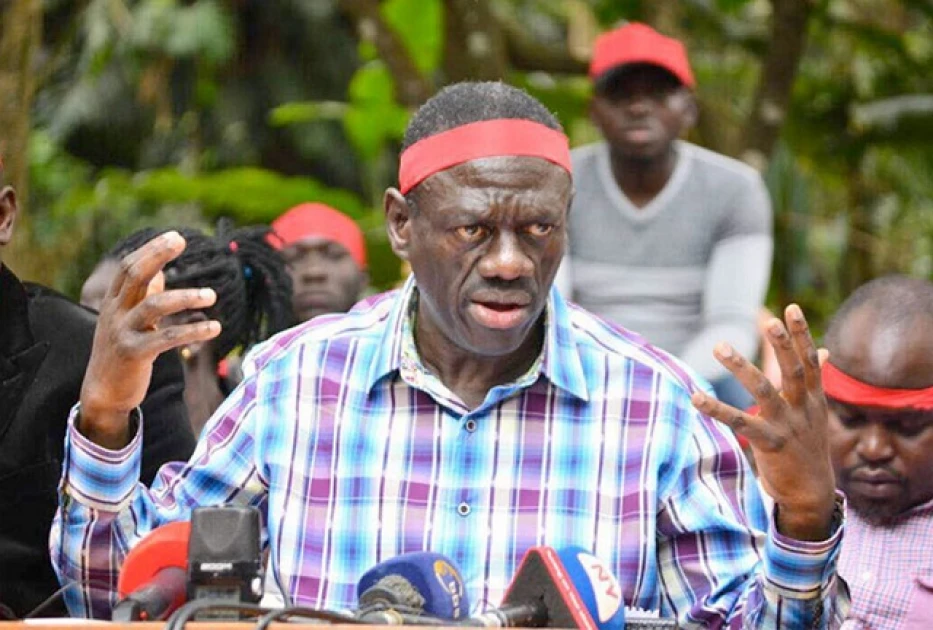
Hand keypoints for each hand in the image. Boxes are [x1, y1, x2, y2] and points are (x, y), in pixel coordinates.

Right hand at [79, 231, 219, 447]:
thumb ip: (144, 295)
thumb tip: (162, 270)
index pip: (128, 267)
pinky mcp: (134, 354)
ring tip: (212, 295)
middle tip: (181, 241)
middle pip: (134, 275)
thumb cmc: (123, 350)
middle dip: (157, 255)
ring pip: (153, 305)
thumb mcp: (128, 319)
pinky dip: (193, 331)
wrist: (104, 392)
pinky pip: (166, 338)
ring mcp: (122, 332)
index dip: (151, 250)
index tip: (175, 236)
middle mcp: (115, 312)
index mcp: (114, 301)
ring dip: (185, 297)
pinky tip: (215, 328)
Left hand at [691, 304, 835, 540]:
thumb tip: (824, 352)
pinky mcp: (770, 443)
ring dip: (741, 367)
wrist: (812, 494)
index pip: (810, 360)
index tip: (792, 308)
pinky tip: (696, 397)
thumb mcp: (815, 412)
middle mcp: (803, 408)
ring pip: (764, 390)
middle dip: (782, 344)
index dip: (801, 334)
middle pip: (793, 370)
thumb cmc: (807, 447)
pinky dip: (716, 409)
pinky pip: (740, 422)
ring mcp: (787, 425)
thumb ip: (812, 381)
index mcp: (813, 399)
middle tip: (768, 320)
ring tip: (720, 346)